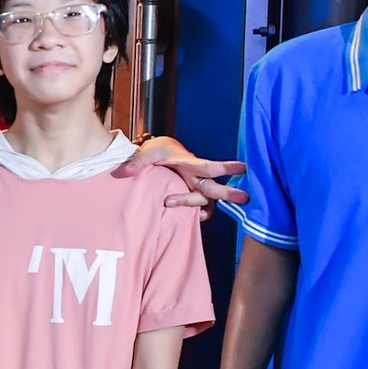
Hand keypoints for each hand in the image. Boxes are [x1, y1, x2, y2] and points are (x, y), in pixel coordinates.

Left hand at [119, 136, 248, 219]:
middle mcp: (196, 177)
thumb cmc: (159, 150)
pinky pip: (203, 207)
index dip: (224, 168)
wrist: (162, 152)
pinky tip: (198, 218)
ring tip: (181, 208)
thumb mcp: (148, 152)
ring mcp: (196, 187)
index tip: (243, 167)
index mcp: (188, 163)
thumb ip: (136, 162)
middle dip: (228, 193)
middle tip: (244, 198)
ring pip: (205, 200)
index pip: (207, 166)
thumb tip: (123, 173)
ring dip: (196, 205)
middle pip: (213, 187)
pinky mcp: (192, 194)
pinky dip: (202, 213)